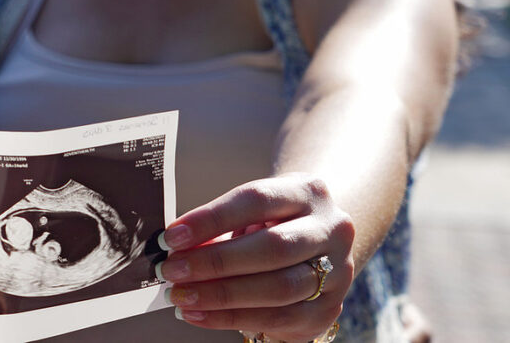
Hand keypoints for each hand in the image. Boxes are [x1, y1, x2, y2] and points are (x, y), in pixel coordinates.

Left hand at [156, 173, 353, 341]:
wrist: (319, 241)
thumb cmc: (274, 221)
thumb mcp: (252, 211)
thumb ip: (219, 227)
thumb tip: (175, 248)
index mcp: (308, 191)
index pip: (256, 200)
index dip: (211, 219)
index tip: (173, 237)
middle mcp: (331, 229)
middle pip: (272, 248)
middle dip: (215, 262)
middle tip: (173, 270)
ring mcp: (337, 272)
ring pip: (278, 289)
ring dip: (221, 296)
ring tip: (181, 296)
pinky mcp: (328, 309)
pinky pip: (278, 320)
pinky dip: (231, 318)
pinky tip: (199, 314)